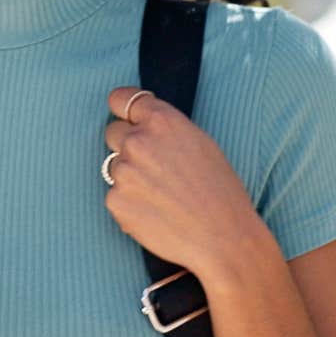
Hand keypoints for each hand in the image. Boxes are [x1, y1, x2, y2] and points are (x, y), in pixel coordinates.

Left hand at [101, 86, 270, 276]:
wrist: (222, 237)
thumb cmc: (220, 190)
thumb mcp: (200, 142)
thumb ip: (165, 129)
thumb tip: (140, 124)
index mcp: (162, 120)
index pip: (121, 99)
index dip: (123, 109)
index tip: (127, 118)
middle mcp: (137, 141)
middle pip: (113, 132)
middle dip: (127, 145)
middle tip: (153, 167)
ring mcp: (123, 172)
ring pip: (114, 167)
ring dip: (130, 177)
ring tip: (161, 195)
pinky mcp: (115, 201)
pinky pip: (115, 196)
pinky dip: (130, 204)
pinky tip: (156, 213)